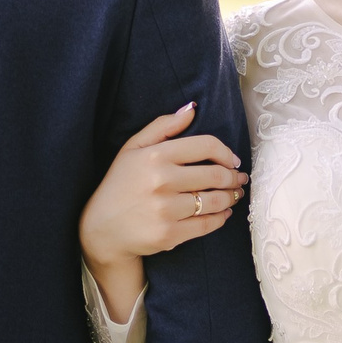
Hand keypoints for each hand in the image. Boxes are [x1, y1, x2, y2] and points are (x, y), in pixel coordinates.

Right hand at [81, 105, 246, 319]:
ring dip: (232, 197)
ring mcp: (166, 209)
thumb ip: (163, 126)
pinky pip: (207, 224)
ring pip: (215, 201)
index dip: (226, 153)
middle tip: (239, 179)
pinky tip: (224, 213)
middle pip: (215, 175)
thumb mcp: (133, 148)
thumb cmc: (120, 184)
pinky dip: (221, 218)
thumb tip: (192, 109)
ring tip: (235, 195)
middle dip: (234, 178)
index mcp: (155, 156)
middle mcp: (161, 181)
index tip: (233, 161)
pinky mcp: (170, 234)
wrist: (102, 229)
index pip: (206, 146)